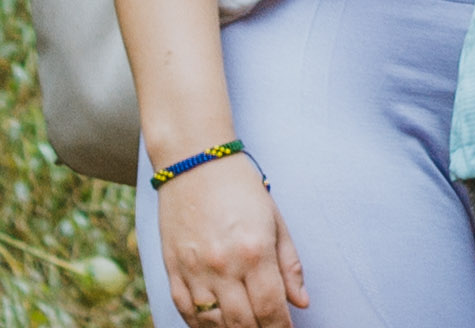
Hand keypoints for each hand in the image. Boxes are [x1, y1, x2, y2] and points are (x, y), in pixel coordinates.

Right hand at [156, 153, 305, 323]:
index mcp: (254, 251)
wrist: (194, 163)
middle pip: (243, 322)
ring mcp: (194, 271)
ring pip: (213, 323)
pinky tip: (216, 326)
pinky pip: (186, 312)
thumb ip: (289, 264)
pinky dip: (201, 325)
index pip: (271, 308)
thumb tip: (301, 302)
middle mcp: (222, 266)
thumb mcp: (276, 220)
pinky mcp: (172, 271)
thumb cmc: (241, 187)